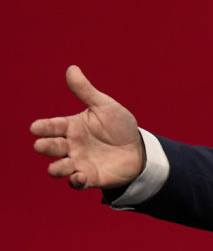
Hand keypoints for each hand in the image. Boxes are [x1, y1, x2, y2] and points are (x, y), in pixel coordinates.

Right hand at [31, 66, 144, 189]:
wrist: (138, 148)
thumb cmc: (118, 125)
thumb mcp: (104, 106)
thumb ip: (86, 91)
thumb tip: (71, 68)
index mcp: (71, 127)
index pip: (52, 126)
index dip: (43, 127)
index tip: (35, 127)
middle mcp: (70, 146)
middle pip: (51, 147)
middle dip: (46, 147)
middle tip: (42, 145)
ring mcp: (78, 162)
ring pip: (59, 168)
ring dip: (57, 168)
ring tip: (58, 167)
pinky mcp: (90, 177)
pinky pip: (77, 182)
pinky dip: (76, 181)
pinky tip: (79, 176)